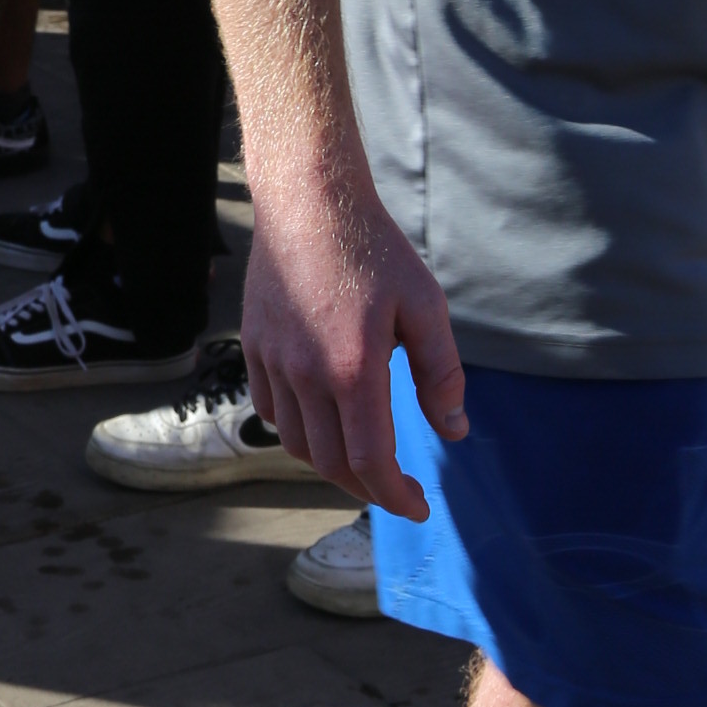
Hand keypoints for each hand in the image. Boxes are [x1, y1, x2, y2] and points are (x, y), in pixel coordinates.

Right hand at [239, 158, 467, 516]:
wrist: (309, 200)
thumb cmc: (374, 249)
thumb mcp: (426, 306)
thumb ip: (441, 373)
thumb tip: (452, 431)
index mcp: (353, 368)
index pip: (371, 461)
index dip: (396, 496)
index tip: (419, 506)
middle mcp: (306, 374)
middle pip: (332, 463)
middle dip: (368, 490)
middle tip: (397, 491)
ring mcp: (273, 361)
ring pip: (297, 442)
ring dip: (332, 465)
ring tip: (363, 462)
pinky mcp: (254, 346)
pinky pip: (271, 410)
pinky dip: (298, 432)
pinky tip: (324, 423)